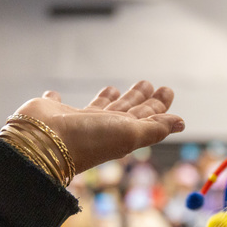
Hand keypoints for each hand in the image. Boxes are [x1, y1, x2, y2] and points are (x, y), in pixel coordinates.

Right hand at [11, 81, 183, 173]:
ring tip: (118, 88)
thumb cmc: (90, 140)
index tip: (167, 90)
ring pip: (99, 106)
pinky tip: (54, 94)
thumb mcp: (130, 134)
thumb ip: (155, 128)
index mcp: (123, 132)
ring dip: (109, 98)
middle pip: (127, 109)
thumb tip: (181, 123)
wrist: (44, 143)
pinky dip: (55, 98)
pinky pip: (57, 103)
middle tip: (150, 83)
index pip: (147, 116)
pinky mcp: (55, 112)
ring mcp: (78, 120)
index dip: (159, 105)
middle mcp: (103, 127)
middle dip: (140, 97)